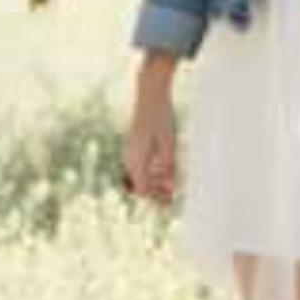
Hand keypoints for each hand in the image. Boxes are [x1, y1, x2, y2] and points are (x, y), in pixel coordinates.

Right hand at [123, 56, 178, 205]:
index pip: (143, 189)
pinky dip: (150, 172)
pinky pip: (139, 166)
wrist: (150, 96)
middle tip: (170, 198)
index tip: (168, 204)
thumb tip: (170, 188)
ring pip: (139, 177)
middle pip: (139, 186)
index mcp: (136, 159)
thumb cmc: (161, 118)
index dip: (155, 199)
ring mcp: (130, 152)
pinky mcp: (134, 146)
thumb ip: (168, 166)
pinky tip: (163, 169)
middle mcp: (129, 158)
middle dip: (155, 193)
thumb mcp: (169, 143)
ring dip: (153, 183)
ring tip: (169, 184)